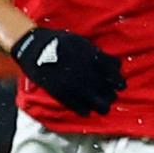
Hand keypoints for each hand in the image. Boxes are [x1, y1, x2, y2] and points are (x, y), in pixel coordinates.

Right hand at [11, 24, 126, 114]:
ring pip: (99, 104)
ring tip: (101, 106)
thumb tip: (110, 65)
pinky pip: (80, 108)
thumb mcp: (82, 43)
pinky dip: (85, 110)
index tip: (117, 83)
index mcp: (95, 61)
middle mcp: (90, 76)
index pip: (116, 75)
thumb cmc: (58, 42)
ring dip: (102, 105)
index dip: (118, 80)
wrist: (35, 48)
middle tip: (109, 94)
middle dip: (110, 94)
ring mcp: (78, 88)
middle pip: (110, 92)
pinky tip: (86, 110)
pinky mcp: (65, 96)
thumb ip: (97, 55)